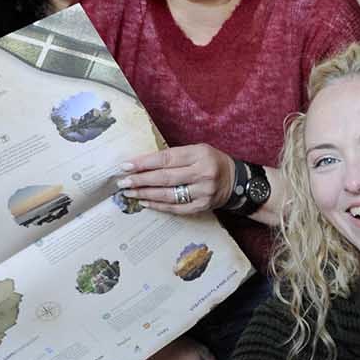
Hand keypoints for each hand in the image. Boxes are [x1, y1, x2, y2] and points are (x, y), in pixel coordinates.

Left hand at [116, 144, 235, 213]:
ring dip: (146, 194)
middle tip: (122, 182)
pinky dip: (159, 205)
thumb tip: (143, 163)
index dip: (144, 163)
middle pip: (165, 178)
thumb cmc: (211, 162)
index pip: (166, 158)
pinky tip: (145, 202)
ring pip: (168, 194)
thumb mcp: (198, 151)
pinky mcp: (202, 206)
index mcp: (200, 154)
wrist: (237, 181)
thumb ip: (175, 155)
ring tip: (129, 193)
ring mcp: (203, 192)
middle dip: (140, 180)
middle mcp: (203, 173)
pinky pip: (176, 208)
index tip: (126, 166)